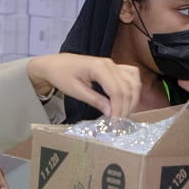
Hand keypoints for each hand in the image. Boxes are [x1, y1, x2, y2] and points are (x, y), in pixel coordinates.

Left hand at [26, 54, 140, 118]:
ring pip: (133, 82)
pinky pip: (132, 76)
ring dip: (132, 100)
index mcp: (99, 67)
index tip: (115, 124)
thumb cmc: (61, 75)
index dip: (119, 109)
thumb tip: (111, 113)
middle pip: (128, 88)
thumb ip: (95, 100)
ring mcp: (114, 64)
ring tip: (124, 115)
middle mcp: (110, 64)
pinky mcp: (115, 67)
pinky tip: (129, 100)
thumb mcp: (75, 91)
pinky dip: (133, 89)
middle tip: (119, 124)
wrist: (55, 64)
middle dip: (126, 108)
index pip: (116, 90)